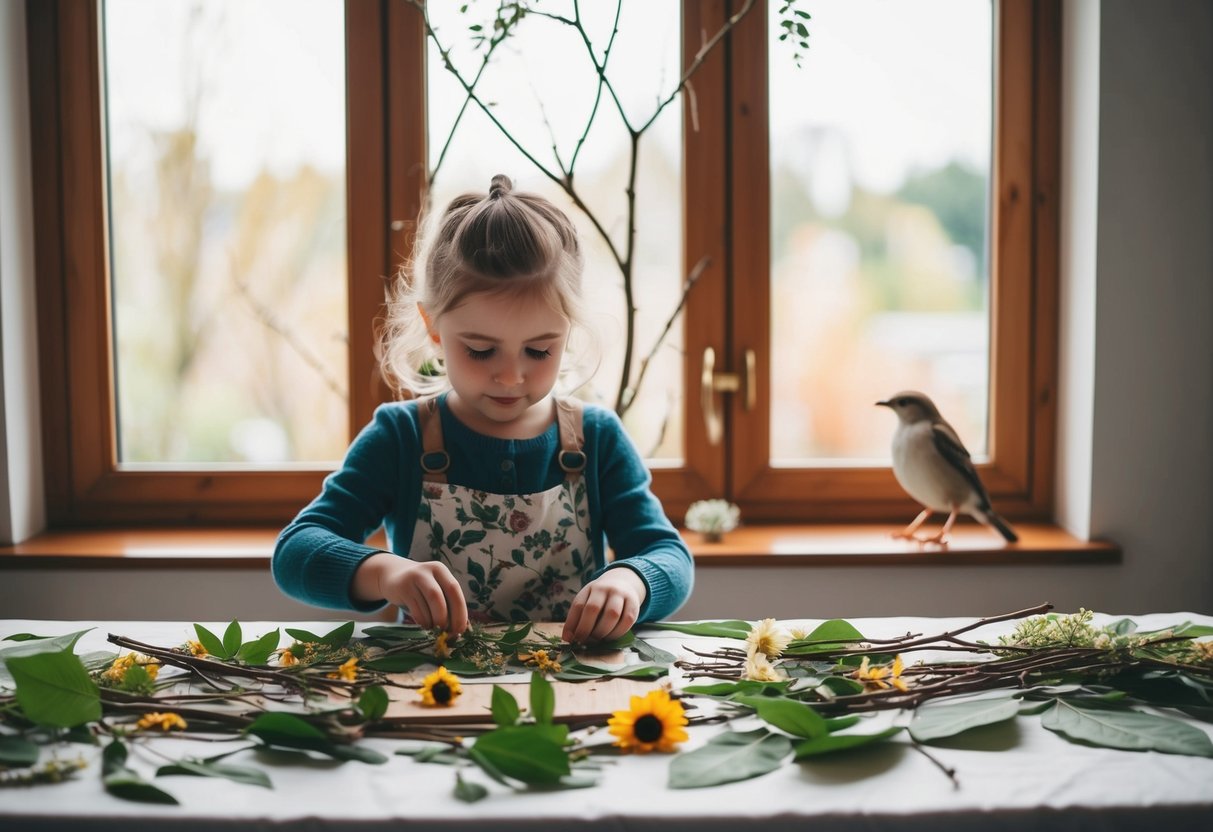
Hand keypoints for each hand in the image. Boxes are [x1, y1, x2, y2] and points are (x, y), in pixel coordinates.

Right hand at [354, 553, 468, 635]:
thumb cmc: (421, 587)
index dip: (459, 611)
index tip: (461, 629)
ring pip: (427, 606)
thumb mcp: (435, 587)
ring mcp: (413, 579)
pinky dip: (423, 622)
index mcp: (441, 570)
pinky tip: (425, 624)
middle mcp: (427, 571)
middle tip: (447, 633)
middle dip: (445, 618)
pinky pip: (416, 611)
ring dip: (433, 622)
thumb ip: (448, 602)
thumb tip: (462, 628)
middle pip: (439, 598)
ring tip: (435, 628)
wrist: (393, 575)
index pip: (454, 590)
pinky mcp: (402, 589)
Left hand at [562, 567, 645, 644]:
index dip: (572, 624)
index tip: (569, 638)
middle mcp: (605, 589)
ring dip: (602, 632)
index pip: (578, 605)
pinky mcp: (634, 604)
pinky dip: (617, 633)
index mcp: (590, 588)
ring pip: (611, 615)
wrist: (623, 584)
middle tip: (582, 641)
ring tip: (597, 639)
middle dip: (586, 629)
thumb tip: (568, 638)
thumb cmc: (600, 599)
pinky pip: (626, 621)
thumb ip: (577, 617)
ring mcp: (620, 595)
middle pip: (593, 608)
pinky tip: (611, 637)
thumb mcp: (587, 600)